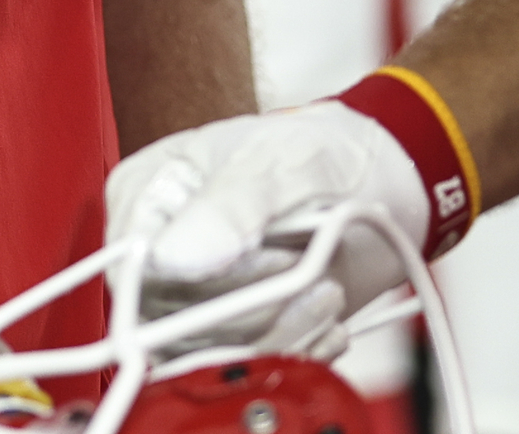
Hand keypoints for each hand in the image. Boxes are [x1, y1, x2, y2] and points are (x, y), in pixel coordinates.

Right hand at [101, 101, 424, 343]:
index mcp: (146, 193)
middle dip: (253, 308)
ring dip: (279, 334)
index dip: (204, 280)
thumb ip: (230, 205)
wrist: (378, 184)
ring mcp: (192, 294)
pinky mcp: (229, 329)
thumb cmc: (322, 153)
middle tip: (308, 276)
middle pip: (172, 318)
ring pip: (208, 350)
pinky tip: (324, 323)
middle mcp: (158, 249)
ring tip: (326, 294)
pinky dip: (291, 352)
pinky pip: (240, 365)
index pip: (140, 267)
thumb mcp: (282, 161)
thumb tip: (176, 256)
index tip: (275, 263)